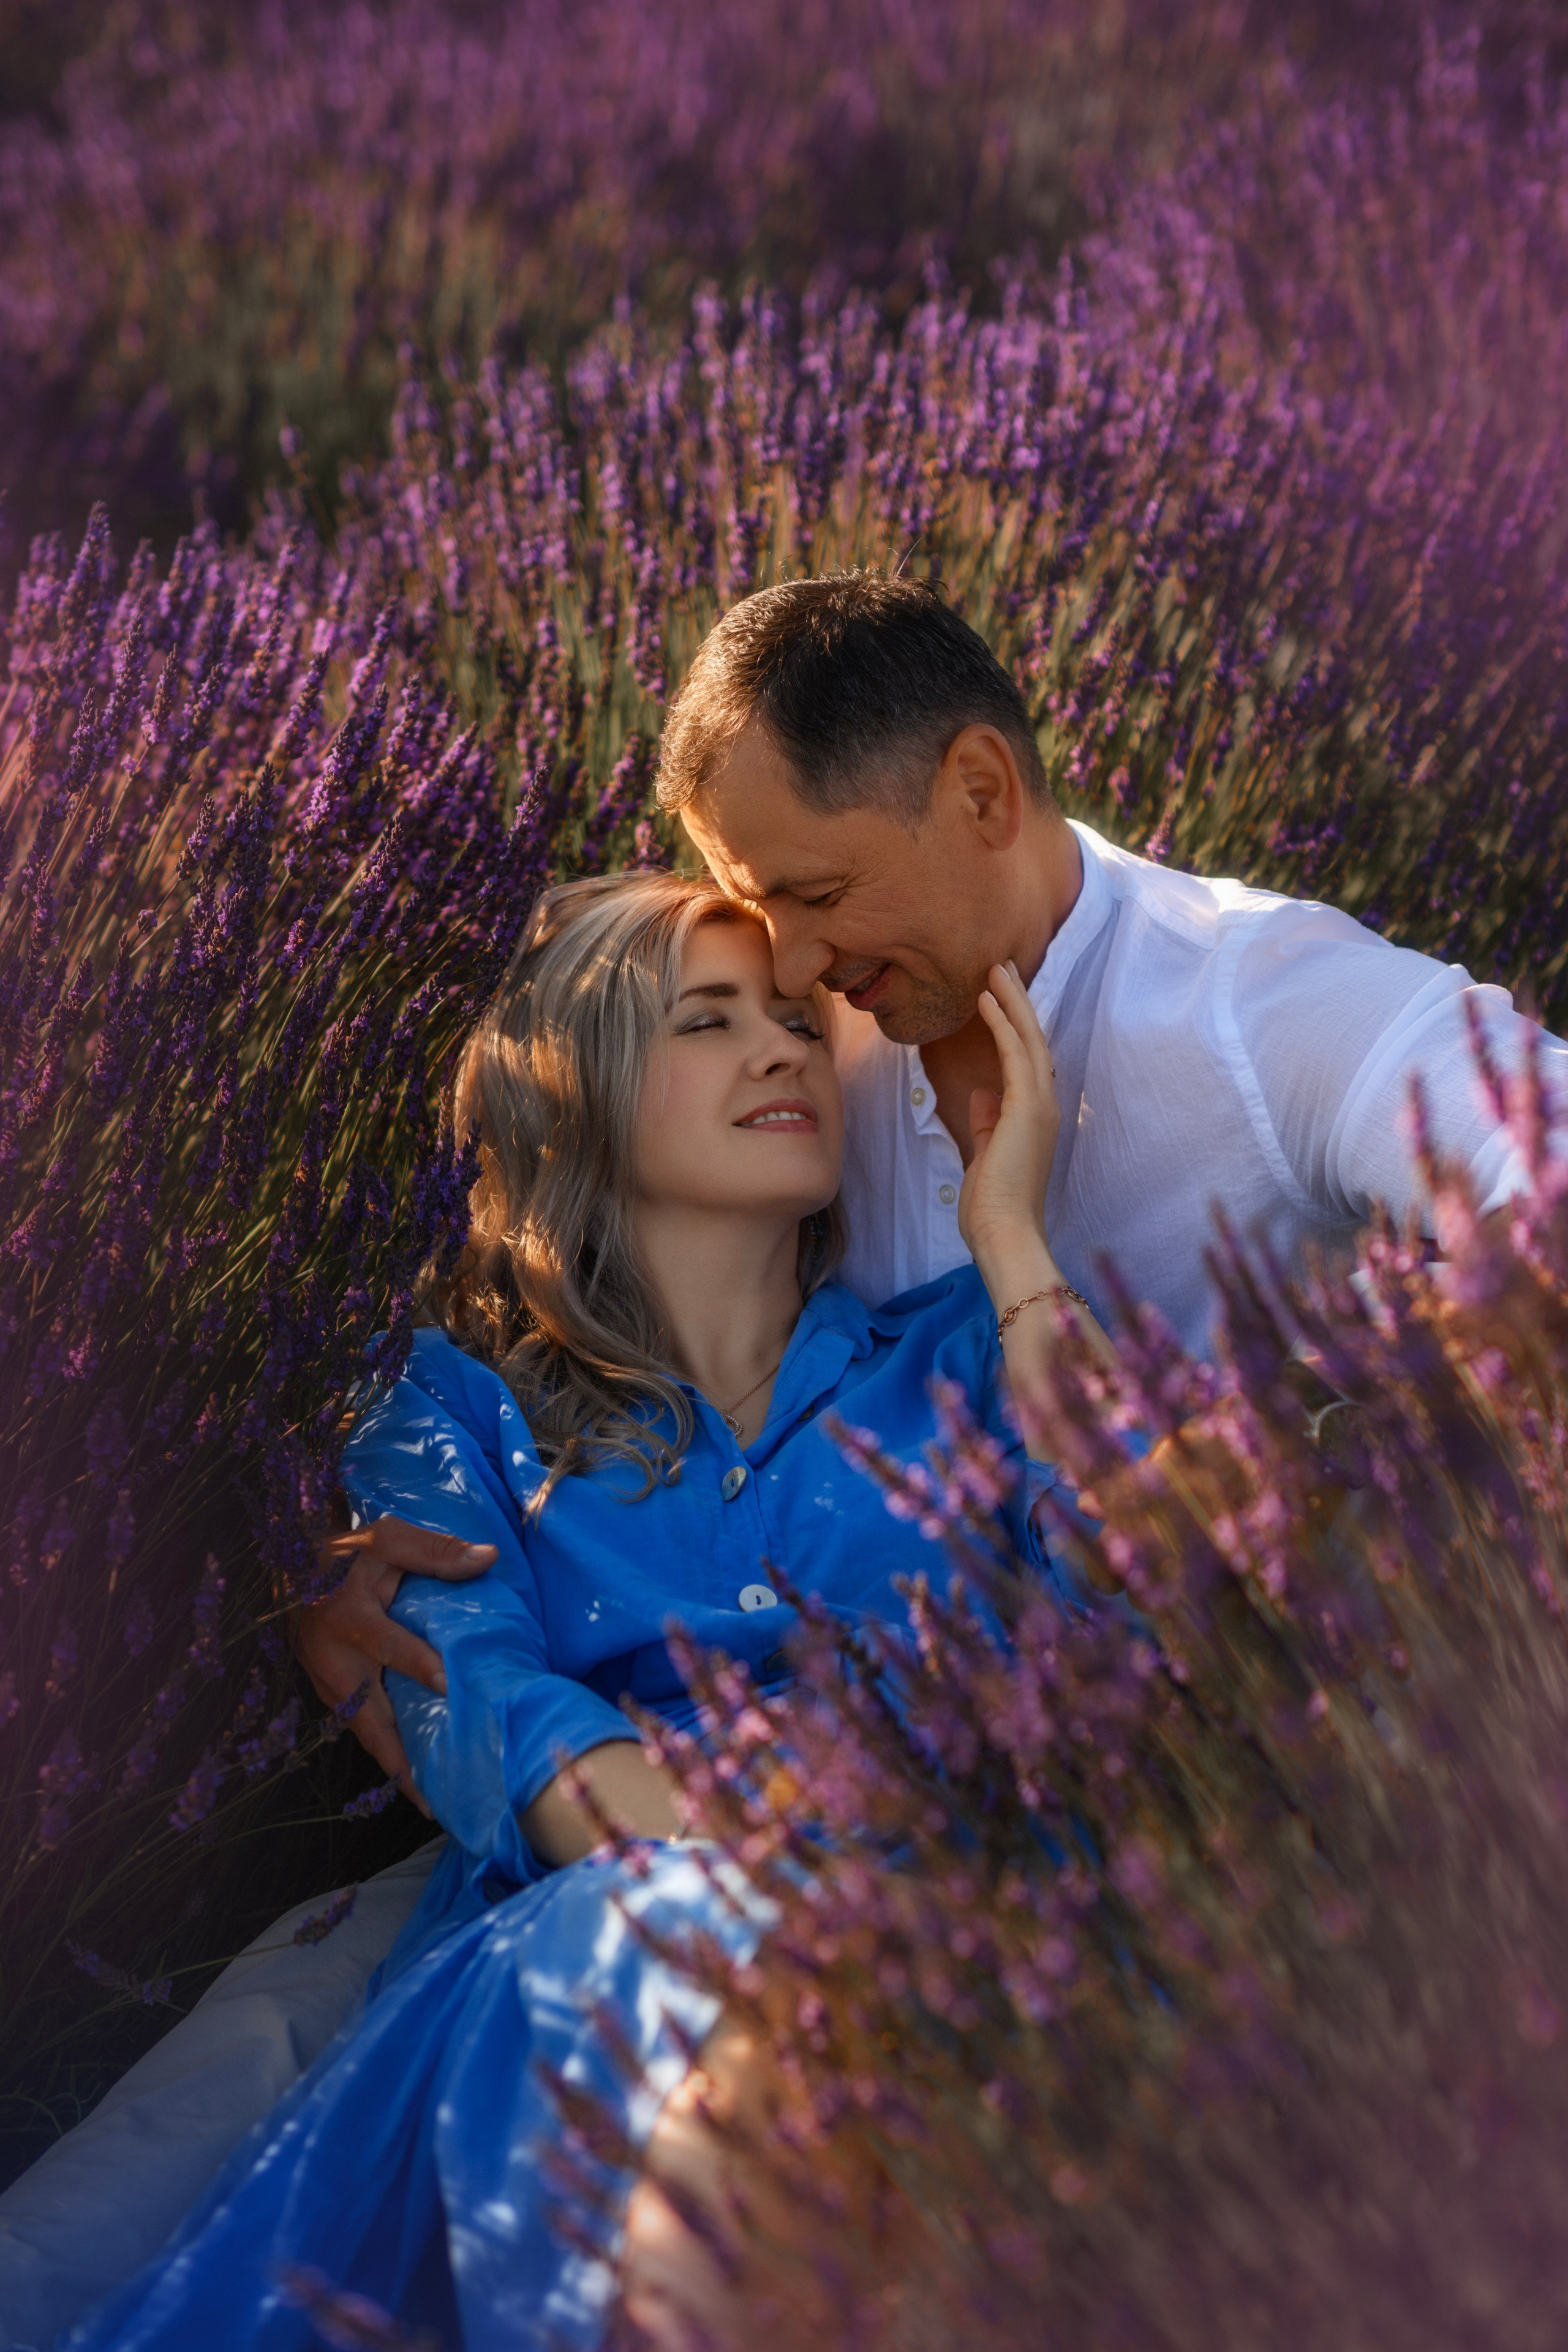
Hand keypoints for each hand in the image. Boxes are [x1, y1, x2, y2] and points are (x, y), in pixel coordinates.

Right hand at [294, 1515, 496, 1815]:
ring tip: (430, 1800)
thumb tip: (489, 1558)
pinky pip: (360, 1728)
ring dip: (394, 1766)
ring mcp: (329, 1683)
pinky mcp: (330, 1694)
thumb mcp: (387, 1539)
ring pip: (365, 1733)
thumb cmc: (346, 1553)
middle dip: (400, 1759)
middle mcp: (335, 1661)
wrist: (290, 1570)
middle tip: (433, 1796)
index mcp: (349, 1617)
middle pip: (369, 1719)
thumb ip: (435, 1551)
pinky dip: (385, 1752)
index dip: (420, 1666)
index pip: (390, 1646)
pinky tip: (413, 1774)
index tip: (450, 1686)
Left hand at [957, 960, 1062, 1286]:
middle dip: (1018, 1001)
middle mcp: (1046, 1104)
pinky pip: (1014, 1054)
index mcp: (1035, 1115)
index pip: (1027, 1059)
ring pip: (1029, 1038)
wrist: (1004, 1232)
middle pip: (1033, 1039)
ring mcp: (1041, 1104)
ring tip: (996, 968)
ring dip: (1012, 1001)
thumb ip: (987, 1122)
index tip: (1000, 995)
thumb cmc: (993, 1204)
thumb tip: (983, 1094)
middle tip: (1003, 966)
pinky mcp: (1027, 1107)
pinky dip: (1001, 1023)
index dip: (1016, 1024)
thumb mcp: (985, 1153)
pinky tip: (986, 998)